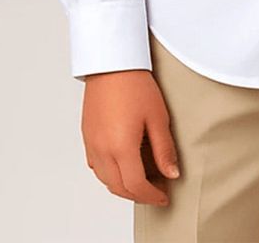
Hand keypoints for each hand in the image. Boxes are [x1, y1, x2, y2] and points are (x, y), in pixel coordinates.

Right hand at [81, 70, 180, 206]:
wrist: (112, 63)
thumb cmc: (135, 84)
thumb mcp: (157, 117)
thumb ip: (164, 149)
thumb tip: (172, 173)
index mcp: (121, 147)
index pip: (136, 186)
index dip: (152, 196)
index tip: (164, 196)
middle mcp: (102, 150)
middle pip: (119, 187)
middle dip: (139, 195)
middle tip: (156, 190)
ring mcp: (92, 144)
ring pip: (106, 180)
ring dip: (123, 186)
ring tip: (142, 179)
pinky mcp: (87, 136)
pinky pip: (96, 166)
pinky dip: (110, 174)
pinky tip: (123, 165)